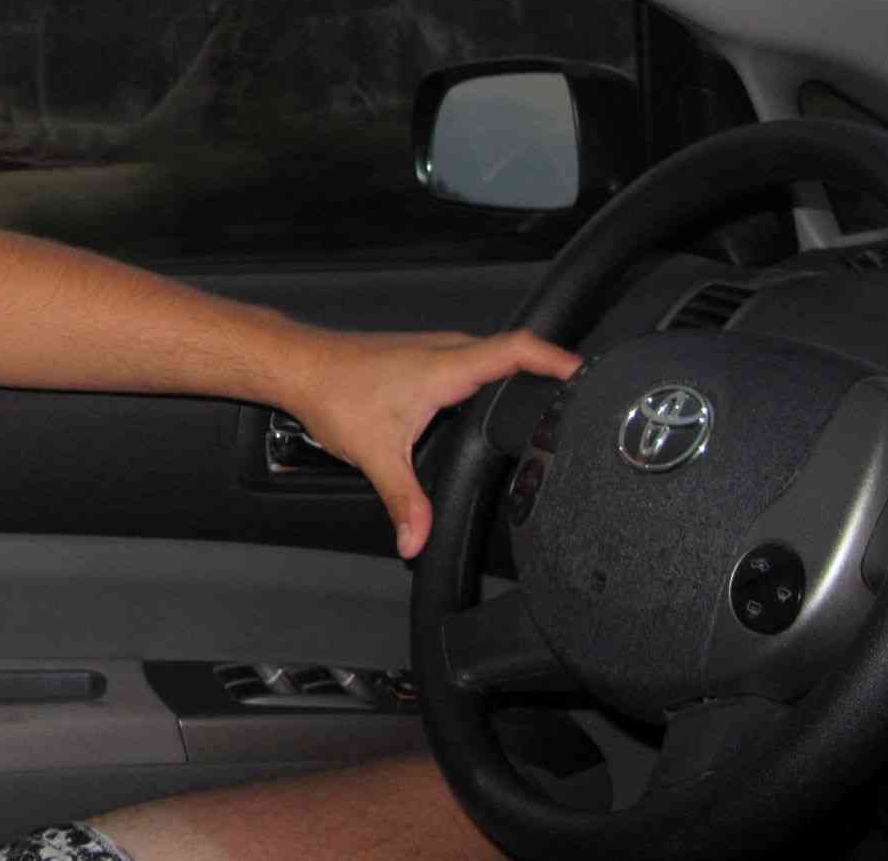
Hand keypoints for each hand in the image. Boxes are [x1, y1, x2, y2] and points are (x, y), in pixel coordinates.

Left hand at [281, 329, 578, 558]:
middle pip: (514, 351)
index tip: (589, 374)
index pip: (518, 350)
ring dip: (520, 370)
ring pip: (491, 353)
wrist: (298, 367)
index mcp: (445, 366)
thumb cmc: (333, 393)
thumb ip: (405, 502)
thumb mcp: (377, 455)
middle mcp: (444, 350)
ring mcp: (433, 349)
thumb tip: (417, 539)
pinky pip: (472, 358)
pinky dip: (493, 373)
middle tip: (582, 395)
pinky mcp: (423, 356)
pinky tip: (495, 398)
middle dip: (550, 369)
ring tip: (551, 396)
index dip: (557, 359)